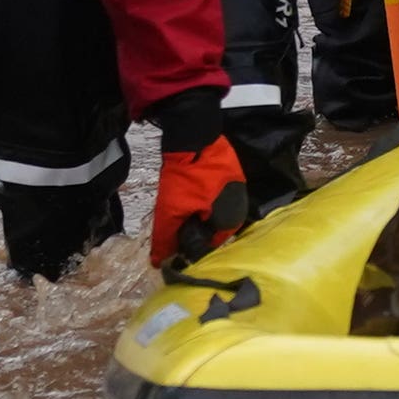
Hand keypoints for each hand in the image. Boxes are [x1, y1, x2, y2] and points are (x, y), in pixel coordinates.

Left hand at [151, 135, 249, 268]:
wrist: (194, 135)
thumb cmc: (186, 177)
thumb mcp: (170, 211)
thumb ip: (166, 238)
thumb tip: (159, 263)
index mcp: (231, 221)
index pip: (208, 245)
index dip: (188, 244)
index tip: (172, 237)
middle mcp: (240, 208)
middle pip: (212, 228)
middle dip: (193, 226)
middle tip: (173, 218)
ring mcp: (238, 189)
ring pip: (213, 210)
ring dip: (197, 211)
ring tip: (179, 203)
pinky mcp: (232, 175)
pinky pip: (216, 195)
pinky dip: (202, 197)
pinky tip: (187, 191)